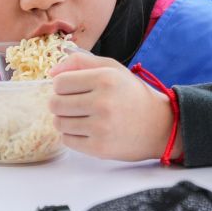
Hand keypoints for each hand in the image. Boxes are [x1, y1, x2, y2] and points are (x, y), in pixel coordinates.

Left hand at [48, 52, 180, 160]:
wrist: (160, 126)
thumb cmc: (132, 94)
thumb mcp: (112, 69)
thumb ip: (80, 62)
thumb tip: (51, 72)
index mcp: (105, 79)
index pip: (59, 83)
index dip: (62, 85)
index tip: (73, 88)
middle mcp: (102, 103)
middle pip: (55, 104)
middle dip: (60, 103)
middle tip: (75, 104)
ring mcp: (101, 128)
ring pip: (59, 123)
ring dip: (65, 120)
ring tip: (82, 117)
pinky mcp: (100, 149)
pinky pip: (67, 140)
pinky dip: (72, 135)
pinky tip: (87, 130)